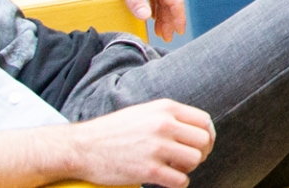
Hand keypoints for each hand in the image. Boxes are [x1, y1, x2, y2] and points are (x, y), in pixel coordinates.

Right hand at [54, 99, 214, 187]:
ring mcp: (156, 147)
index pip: (204, 121)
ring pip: (195, 160)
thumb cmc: (113, 131)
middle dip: (200, 153)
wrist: (81, 147)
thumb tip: (198, 131)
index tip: (200, 146)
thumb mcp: (144, 113)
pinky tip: (167, 180)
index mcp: (165, 108)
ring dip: (188, 168)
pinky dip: (178, 183)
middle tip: (186, 160)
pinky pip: (180, 180)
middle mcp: (163, 125)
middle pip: (204, 141)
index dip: (207, 136)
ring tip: (174, 169)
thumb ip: (170, 118)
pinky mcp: (147, 170)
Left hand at [85, 0, 188, 40]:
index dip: (178, 18)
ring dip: (163, 15)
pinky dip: (155, 7)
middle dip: (170, 20)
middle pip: (170, 0)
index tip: (179, 33)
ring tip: (159, 31)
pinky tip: (152, 16)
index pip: (175, 0)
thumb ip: (135, 0)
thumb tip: (147, 17)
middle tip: (166, 37)